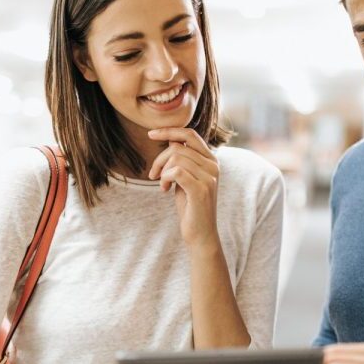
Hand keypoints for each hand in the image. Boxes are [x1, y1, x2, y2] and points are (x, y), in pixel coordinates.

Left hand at [146, 128, 219, 249]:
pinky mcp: (201, 189)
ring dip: (161, 171)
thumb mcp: (185, 178)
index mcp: (211, 160)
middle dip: (159, 159)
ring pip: (175, 158)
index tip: (150, 134)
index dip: (169, 130)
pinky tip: (165, 190)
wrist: (200, 233)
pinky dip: (165, 178)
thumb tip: (171, 138)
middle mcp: (213, 165)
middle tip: (153, 175)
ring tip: (162, 186)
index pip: (190, 134)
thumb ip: (182, 159)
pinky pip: (176, 171)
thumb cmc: (190, 206)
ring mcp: (209, 177)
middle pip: (178, 147)